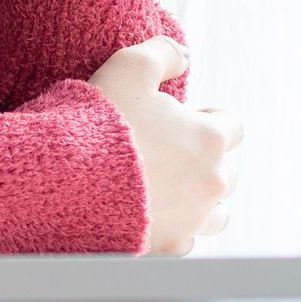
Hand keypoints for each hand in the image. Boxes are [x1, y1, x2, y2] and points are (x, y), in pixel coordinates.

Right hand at [87, 37, 240, 255]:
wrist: (66, 180)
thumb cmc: (98, 122)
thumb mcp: (129, 67)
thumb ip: (163, 54)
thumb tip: (185, 56)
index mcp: (210, 138)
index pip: (233, 128)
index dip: (210, 121)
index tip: (187, 122)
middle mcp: (211, 182)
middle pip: (228, 172)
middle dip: (206, 163)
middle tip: (172, 156)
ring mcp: (193, 219)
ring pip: (217, 214)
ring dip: (200, 201)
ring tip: (171, 191)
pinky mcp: (170, 247)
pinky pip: (187, 241)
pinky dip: (175, 230)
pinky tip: (152, 216)